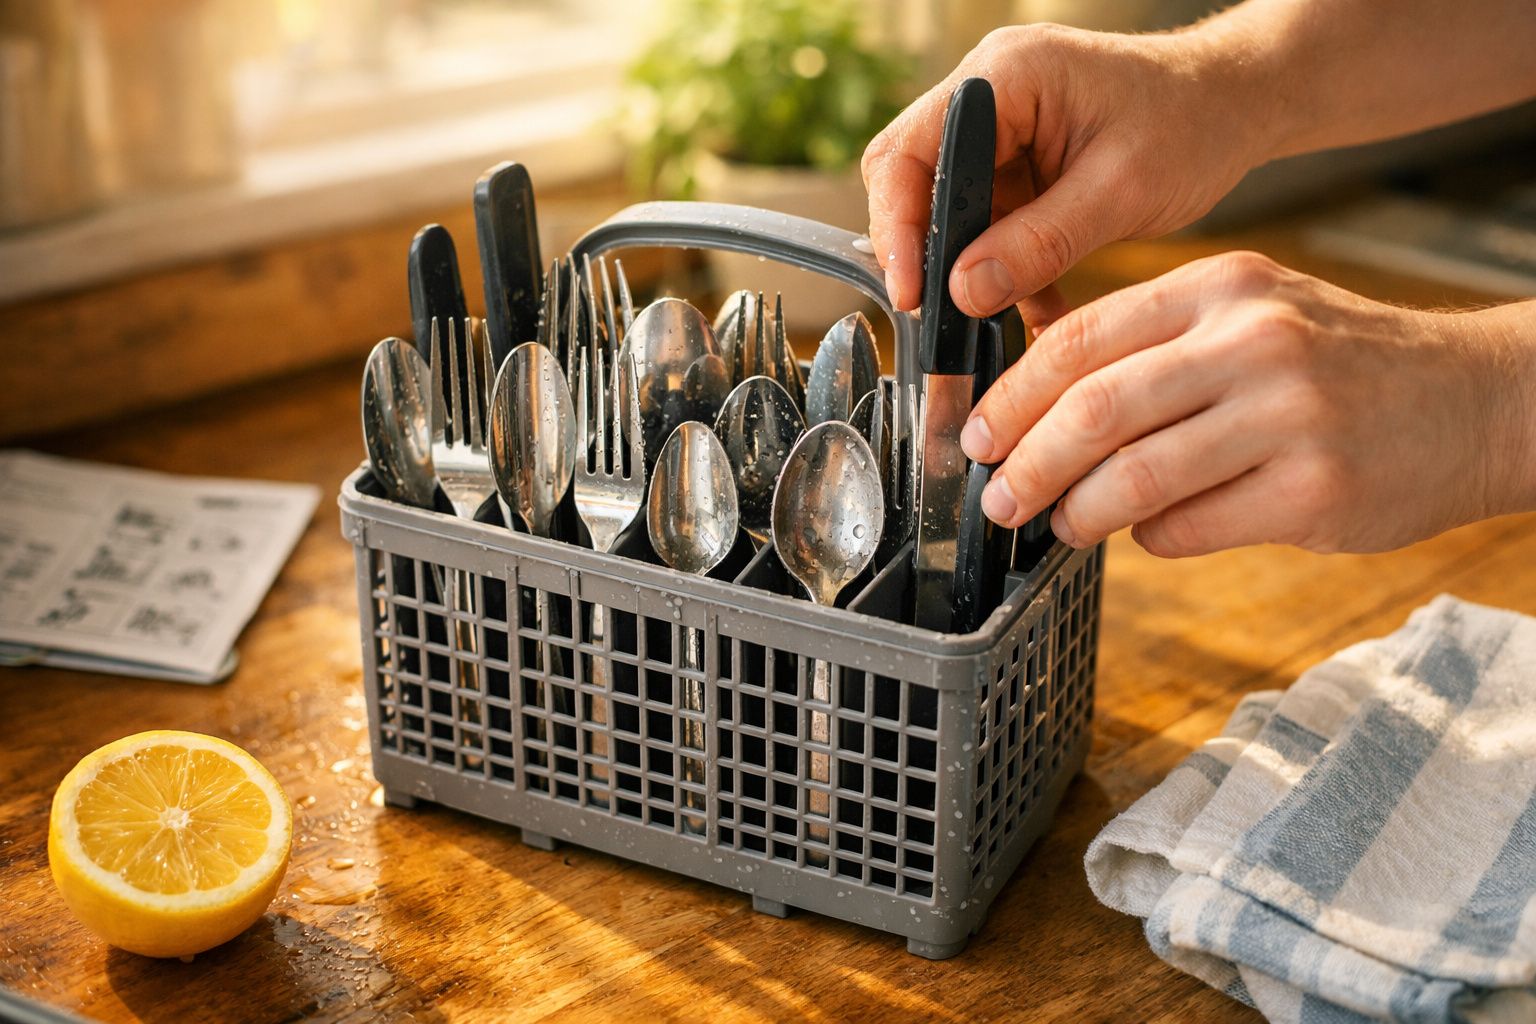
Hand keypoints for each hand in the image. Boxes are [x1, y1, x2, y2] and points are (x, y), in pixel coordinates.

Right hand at [862, 24, 1265, 326]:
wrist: (1237, 106)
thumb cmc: (1193, 123)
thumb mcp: (1120, 190)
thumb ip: (1039, 243)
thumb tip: (963, 293)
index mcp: (1005, 75)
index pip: (909, 150)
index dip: (898, 225)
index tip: (914, 291)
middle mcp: (989, 93)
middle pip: (914, 180)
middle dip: (927, 253)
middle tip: (944, 315)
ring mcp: (1000, 130)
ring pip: (948, 211)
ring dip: (970, 269)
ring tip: (996, 319)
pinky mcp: (1016, 164)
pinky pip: (986, 224)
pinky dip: (1004, 269)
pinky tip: (1033, 308)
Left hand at [958, 251, 1535, 556]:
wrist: (1478, 400)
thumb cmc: (1342, 364)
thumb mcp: (1252, 316)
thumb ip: (1155, 347)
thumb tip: (1041, 410)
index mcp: (1221, 289)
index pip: (1081, 339)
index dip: (1012, 396)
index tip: (976, 434)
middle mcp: (1253, 341)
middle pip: (1095, 409)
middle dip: (1027, 462)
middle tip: (999, 496)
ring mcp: (1288, 415)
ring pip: (1135, 477)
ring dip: (1079, 512)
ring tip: (1061, 526)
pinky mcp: (1314, 490)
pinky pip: (1189, 528)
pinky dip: (1151, 539)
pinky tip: (1148, 534)